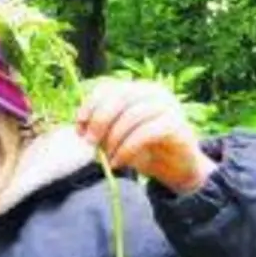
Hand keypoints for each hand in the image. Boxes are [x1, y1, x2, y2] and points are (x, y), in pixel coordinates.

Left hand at [76, 79, 216, 194]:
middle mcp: (154, 92)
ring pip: (132, 115)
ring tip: (106, 158)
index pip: (108, 88)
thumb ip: (101, 128)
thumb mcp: (117, 136)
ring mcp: (168, 106)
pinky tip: (117, 162)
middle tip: (89, 144)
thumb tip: (81, 131)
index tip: (78, 128)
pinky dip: (126, 149)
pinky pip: (145, 133)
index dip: (90, 106)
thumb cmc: (144, 150)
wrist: (177, 168)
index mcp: (137, 90)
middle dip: (99, 121)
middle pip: (120, 98)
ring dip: (113, 139)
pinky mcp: (176, 124)